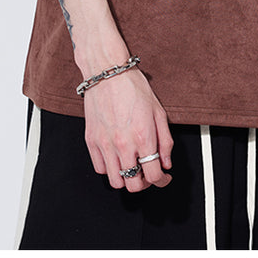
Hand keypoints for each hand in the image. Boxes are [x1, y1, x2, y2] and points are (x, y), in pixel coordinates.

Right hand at [83, 67, 173, 191]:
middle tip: (148, 173)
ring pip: (115, 182)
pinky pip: (100, 169)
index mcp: (143, 136)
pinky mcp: (91, 141)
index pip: (154, 175)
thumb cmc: (132, 86)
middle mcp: (123, 143)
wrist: (107, 73)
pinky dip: (110, 169)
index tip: (164, 177)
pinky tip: (117, 158)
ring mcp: (105, 144)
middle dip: (144, 183)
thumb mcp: (158, 110)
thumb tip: (166, 162)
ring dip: (126, 179)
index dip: (162, 181)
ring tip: (131, 167)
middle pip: (134, 184)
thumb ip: (165, 141)